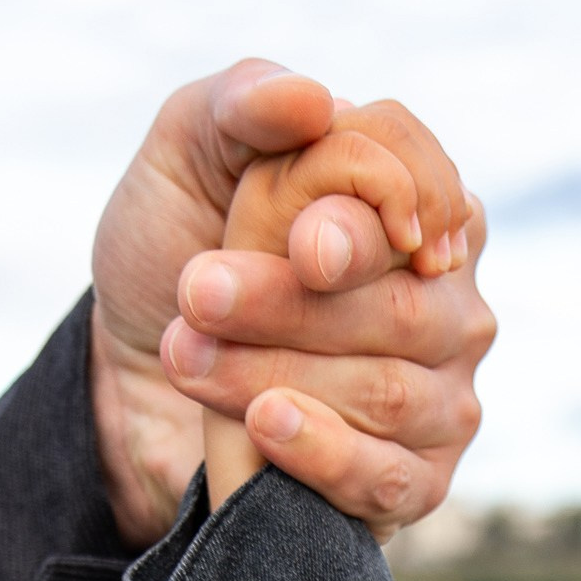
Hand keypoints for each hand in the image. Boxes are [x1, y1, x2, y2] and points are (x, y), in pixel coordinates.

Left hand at [187, 105, 484, 521]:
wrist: (133, 379)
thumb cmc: (173, 256)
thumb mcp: (185, 159)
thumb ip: (242, 108)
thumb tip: (311, 98)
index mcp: (415, 207)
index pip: (426, 191)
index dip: (367, 218)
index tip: (300, 243)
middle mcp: (447, 301)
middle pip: (402, 305)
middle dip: (291, 305)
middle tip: (199, 296)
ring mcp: (444, 395)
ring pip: (390, 391)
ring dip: (275, 373)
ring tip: (189, 357)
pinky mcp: (416, 481)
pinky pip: (390, 476)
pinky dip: (323, 451)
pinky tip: (263, 424)